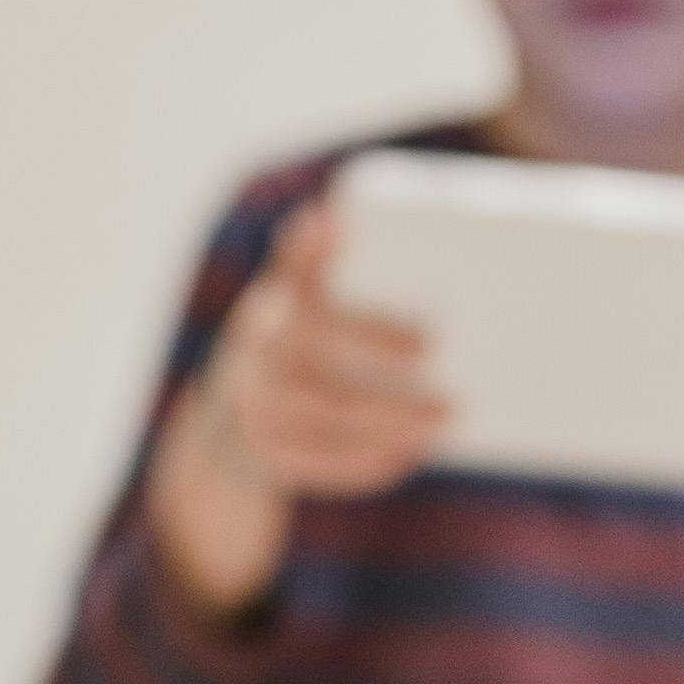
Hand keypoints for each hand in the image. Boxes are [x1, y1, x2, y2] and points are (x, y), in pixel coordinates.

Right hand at [145, 197, 446, 622]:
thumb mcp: (289, 293)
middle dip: (392, 403)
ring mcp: (256, 417)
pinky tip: (406, 454)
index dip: (375, 335)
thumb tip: (328, 216)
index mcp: (269, 317)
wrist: (230, 406)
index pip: (321, 325)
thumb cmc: (284, 337)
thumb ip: (308, 259)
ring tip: (440, 427)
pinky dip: (363, 464)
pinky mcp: (265, 458)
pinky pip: (318, 467)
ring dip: (387, 433)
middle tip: (453, 404)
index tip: (431, 344)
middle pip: (330, 392)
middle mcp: (255, 368)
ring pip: (329, 431)